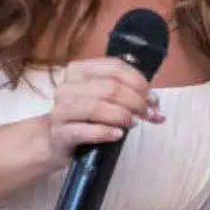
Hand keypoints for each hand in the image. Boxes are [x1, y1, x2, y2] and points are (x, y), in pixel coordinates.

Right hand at [45, 56, 163, 157]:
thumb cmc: (85, 117)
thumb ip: (128, 94)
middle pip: (110, 88)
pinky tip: (117, 135)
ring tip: (134, 124)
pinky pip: (84, 130)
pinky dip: (105, 132)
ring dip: (123, 116)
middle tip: (148, 115)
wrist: (54, 141)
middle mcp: (67, 86)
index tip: (153, 100)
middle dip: (136, 102)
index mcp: (79, 70)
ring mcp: (61, 109)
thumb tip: (155, 105)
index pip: (115, 67)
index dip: (139, 83)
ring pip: (98, 107)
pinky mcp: (59, 133)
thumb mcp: (103, 98)